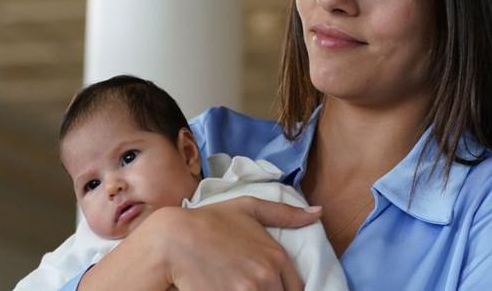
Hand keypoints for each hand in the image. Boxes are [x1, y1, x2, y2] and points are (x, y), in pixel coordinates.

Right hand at [78, 197, 320, 290]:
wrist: (173, 239)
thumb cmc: (210, 221)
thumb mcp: (248, 208)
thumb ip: (285, 213)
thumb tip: (318, 213)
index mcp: (276, 256)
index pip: (297, 288)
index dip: (284, 288)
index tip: (269, 284)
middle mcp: (267, 277)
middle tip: (249, 284)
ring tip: (235, 285)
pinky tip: (227, 290)